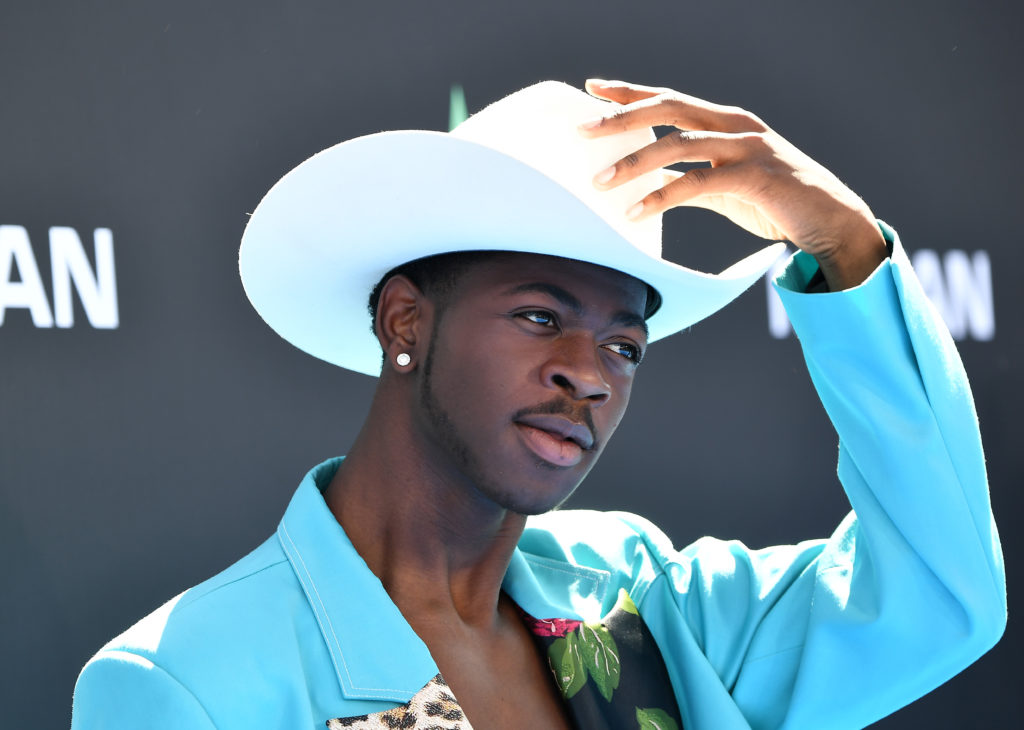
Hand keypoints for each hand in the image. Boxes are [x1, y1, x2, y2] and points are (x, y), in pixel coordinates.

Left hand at [579, 79, 887, 289]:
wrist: (829, 221)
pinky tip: (635, 211)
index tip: (593, 88)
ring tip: (599, 182)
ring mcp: (746, 147)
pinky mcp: (753, 177)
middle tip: (582, 129)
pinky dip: (662, 196)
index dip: (630, 92)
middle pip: (668, 109)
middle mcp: (734, 125)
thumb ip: (690, 178)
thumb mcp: (724, 186)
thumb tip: (651, 182)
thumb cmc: (775, 201)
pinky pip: (697, 182)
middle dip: (621, 117)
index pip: (669, 100)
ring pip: (678, 143)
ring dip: (634, 162)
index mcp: (725, 122)